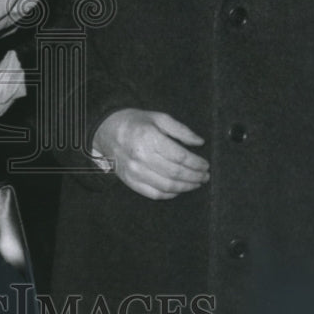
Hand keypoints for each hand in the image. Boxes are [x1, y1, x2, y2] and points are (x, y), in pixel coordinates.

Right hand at [94, 108, 208, 199]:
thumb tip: (200, 142)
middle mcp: (141, 157)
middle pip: (176, 173)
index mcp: (149, 138)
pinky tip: (179, 190)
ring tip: (196, 183)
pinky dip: (170, 194)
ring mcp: (135, 171)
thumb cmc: (135, 122)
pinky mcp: (130, 181)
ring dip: (186, 187)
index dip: (197, 163)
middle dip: (195, 176)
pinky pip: (154, 194)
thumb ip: (181, 130)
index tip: (205, 164)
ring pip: (167, 186)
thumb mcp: (159, 118)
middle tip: (205, 176)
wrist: (107, 131)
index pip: (180, 157)